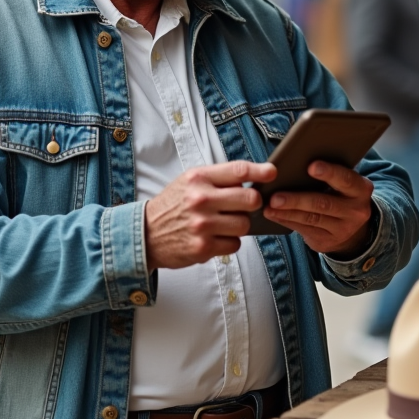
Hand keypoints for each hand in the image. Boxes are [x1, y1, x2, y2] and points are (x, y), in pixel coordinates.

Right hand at [144, 161, 275, 269]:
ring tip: (223, 223)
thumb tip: (254, 177)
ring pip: (245, 224)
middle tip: (243, 205)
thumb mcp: (190, 182)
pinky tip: (215, 237)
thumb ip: (219, 178)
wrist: (145, 234)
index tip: (272, 172)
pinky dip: (229, 242)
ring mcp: (202, 225)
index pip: (238, 171)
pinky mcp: (203, 247)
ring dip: (239, 225)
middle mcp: (201, 200)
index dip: (261, 171)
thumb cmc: (174, 205)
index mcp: (199, 178)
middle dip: (252, 203)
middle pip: (250, 199)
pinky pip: (235, 244)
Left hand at [263, 161, 374, 257]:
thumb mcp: (345, 184)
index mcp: (361, 190)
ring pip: (311, 219)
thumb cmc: (341, 195)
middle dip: (297, 199)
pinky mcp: (327, 241)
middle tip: (276, 196)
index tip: (311, 166)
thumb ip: (331, 175)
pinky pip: (304, 230)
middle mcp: (355, 211)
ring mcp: (342, 229)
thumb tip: (297, 162)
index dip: (329, 173)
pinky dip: (286, 221)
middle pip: (323, 203)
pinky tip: (274, 214)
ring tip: (269, 206)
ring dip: (287, 212)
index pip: (346, 179)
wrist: (353, 229)